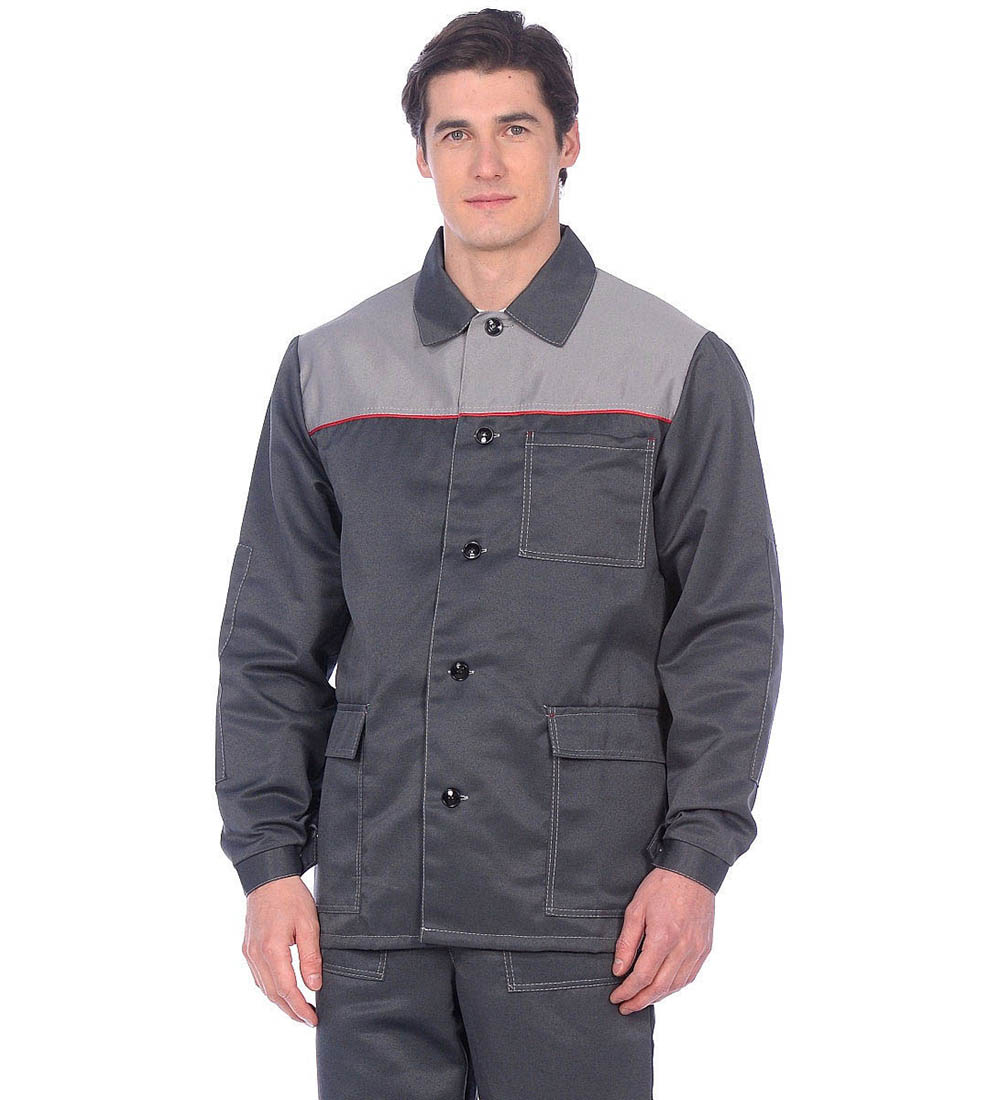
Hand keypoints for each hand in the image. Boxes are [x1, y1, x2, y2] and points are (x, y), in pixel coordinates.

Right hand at [242, 875, 322, 1025]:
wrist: (268, 876)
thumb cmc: (291, 897)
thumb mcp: (308, 924)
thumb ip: (310, 957)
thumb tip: (314, 986)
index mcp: (271, 949)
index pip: (286, 989)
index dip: (300, 1008)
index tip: (313, 1019)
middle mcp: (256, 954)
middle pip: (272, 994)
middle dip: (290, 1010)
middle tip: (308, 1020)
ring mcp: (249, 952)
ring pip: (263, 987)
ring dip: (280, 1002)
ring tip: (298, 1010)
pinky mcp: (247, 948)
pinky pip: (258, 976)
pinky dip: (270, 989)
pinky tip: (282, 991)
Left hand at [608, 868, 714, 1013]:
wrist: (692, 872)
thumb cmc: (663, 886)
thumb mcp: (636, 909)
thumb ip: (627, 942)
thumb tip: (619, 969)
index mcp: (663, 938)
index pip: (642, 976)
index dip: (627, 991)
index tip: (616, 997)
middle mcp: (683, 949)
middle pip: (660, 987)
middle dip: (640, 1001)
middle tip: (625, 1007)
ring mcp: (696, 950)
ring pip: (676, 986)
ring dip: (657, 997)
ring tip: (641, 1000)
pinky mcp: (704, 949)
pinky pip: (689, 976)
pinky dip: (675, 987)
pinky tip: (663, 987)